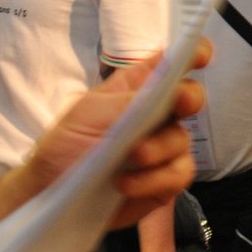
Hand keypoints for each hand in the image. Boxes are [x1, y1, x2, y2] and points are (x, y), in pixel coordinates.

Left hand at [22, 41, 210, 227]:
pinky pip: (179, 174)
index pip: (171, 64)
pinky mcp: (165, 180)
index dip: (191, 54)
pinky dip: (154, 180)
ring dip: (157, 149)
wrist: (51, 197)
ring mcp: (163, 148)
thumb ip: (129, 100)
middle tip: (178, 104)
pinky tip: (127, 183)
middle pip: (192, 96)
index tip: (200, 55)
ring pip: (183, 140)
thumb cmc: (64, 148)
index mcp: (136, 90)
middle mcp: (155, 115)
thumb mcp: (87, 114)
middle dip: (189, 99)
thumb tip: (166, 87)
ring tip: (131, 157)